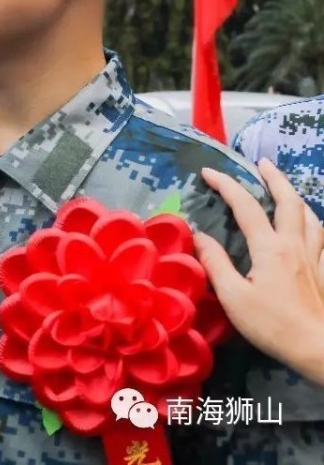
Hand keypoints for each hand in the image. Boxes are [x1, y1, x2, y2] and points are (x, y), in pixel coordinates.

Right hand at [195, 160, 323, 384]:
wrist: (318, 347)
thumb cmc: (273, 325)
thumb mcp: (233, 297)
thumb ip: (216, 263)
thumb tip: (199, 236)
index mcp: (270, 248)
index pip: (246, 207)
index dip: (226, 185)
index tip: (208, 173)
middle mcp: (294, 245)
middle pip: (289, 201)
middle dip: (274, 178)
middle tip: (261, 163)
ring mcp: (314, 257)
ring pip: (310, 216)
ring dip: (295, 197)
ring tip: (284, 189)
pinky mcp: (323, 271)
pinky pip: (321, 236)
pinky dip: (311, 222)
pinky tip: (307, 226)